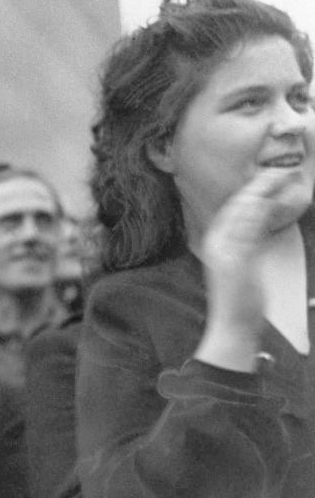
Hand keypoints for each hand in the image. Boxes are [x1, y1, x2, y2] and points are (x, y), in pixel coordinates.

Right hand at [199, 167, 296, 335]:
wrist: (231, 326)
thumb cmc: (240, 299)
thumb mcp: (240, 266)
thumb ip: (247, 244)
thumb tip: (262, 225)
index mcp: (216, 241)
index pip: (232, 208)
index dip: (251, 190)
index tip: (267, 178)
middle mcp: (217, 241)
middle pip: (238, 204)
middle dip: (259, 184)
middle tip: (279, 171)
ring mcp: (225, 249)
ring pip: (244, 210)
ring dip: (264, 191)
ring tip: (280, 178)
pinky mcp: (237, 258)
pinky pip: (251, 227)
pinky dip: (263, 211)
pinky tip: (273, 200)